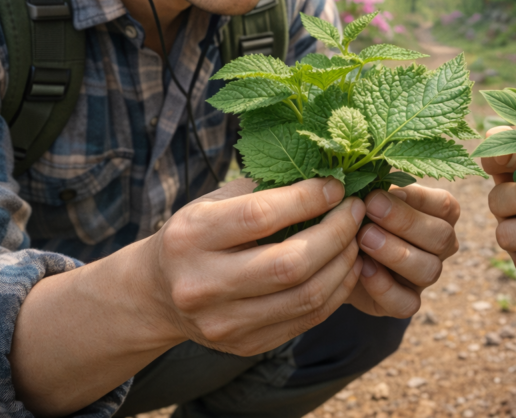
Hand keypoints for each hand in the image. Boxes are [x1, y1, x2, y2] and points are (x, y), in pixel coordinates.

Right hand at [142, 177, 363, 355]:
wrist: (159, 294)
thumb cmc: (197, 235)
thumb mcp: (214, 203)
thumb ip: (263, 189)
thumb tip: (325, 171)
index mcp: (190, 237)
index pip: (261, 216)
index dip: (309, 199)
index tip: (337, 186)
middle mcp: (202, 285)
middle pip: (290, 264)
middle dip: (336, 233)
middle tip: (356, 210)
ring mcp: (224, 323)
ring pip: (307, 297)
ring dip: (344, 263)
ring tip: (356, 237)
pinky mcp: (247, 345)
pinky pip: (308, 318)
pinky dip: (337, 289)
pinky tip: (346, 265)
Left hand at [348, 183, 460, 317]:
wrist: (333, 252)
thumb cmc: (357, 212)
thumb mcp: (367, 193)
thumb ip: (376, 183)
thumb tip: (374, 171)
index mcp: (439, 214)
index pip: (445, 206)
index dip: (417, 198)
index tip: (383, 189)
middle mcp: (439, 246)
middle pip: (442, 237)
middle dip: (405, 222)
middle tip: (370, 209)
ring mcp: (424, 276)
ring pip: (429, 270)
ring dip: (395, 253)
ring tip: (362, 237)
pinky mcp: (405, 302)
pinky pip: (406, 303)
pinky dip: (384, 287)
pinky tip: (362, 269)